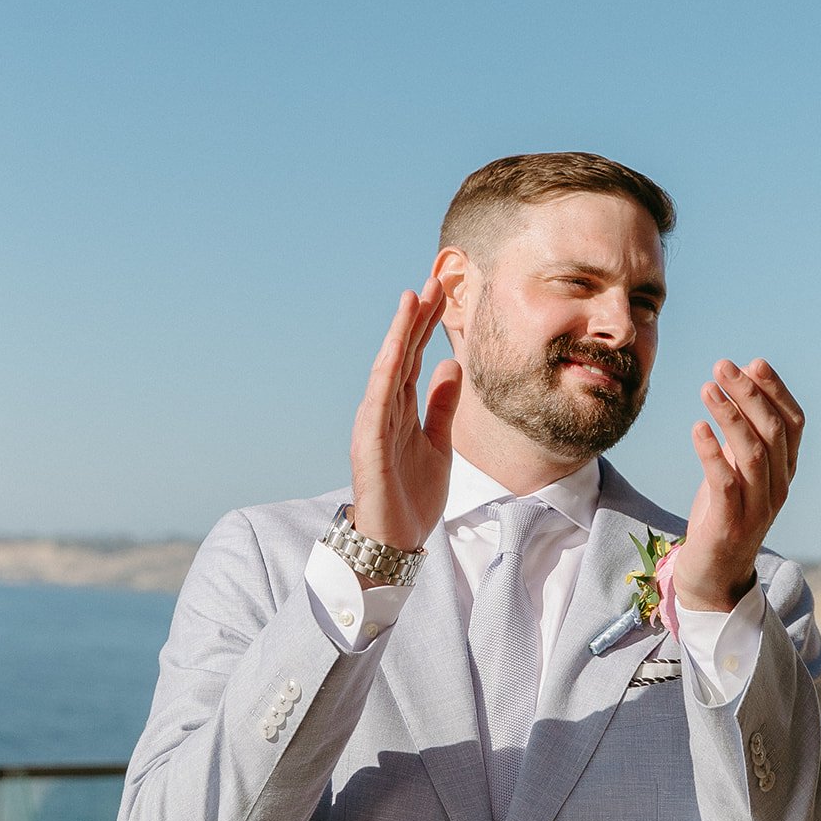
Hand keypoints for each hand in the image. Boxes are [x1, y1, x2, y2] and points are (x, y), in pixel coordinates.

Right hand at [349, 278, 461, 552]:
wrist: (395, 542)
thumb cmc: (412, 497)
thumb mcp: (439, 443)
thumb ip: (442, 406)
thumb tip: (452, 365)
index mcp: (401, 411)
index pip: (415, 359)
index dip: (427, 326)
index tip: (443, 292)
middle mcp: (384, 412)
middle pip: (402, 355)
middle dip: (417, 317)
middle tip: (434, 278)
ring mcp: (373, 426)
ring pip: (388, 371)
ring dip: (400, 334)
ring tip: (412, 299)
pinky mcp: (368, 446)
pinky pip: (378, 405)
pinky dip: (386, 375)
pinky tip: (396, 350)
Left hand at [673, 358, 803, 612]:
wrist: (712, 577)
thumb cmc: (722, 516)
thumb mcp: (736, 471)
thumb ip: (743, 435)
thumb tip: (742, 384)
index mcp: (785, 473)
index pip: (792, 424)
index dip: (776, 392)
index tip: (753, 363)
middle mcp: (778, 489)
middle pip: (773, 432)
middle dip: (750, 394)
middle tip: (722, 366)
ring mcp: (757, 508)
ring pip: (753, 454)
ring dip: (730, 416)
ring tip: (707, 388)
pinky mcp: (730, 524)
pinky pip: (725, 483)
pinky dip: (711, 453)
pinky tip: (697, 428)